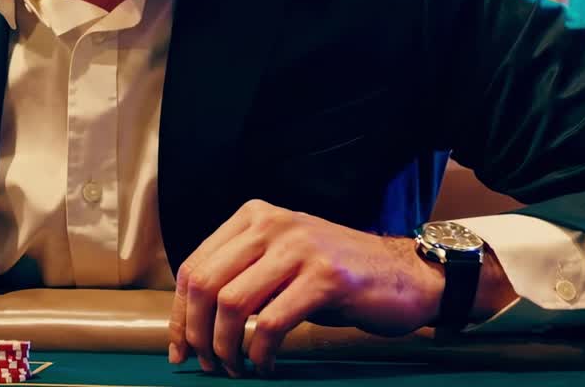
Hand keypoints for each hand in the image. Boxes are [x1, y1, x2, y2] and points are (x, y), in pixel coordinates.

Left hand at [168, 200, 510, 376]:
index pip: (193, 265)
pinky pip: (272, 323)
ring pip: (232, 304)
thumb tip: (189, 326)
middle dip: (197, 333)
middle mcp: (271, 224)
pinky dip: (260, 352)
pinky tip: (266, 365)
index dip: (179, 313)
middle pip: (204, 283)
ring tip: (236, 368)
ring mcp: (299, 248)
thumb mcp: (279, 264)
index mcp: (252, 216)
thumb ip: (238, 279)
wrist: (405, 275)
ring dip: (225, 347)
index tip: (180, 349)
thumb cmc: (336, 277)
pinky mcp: (326, 277)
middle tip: (209, 365)